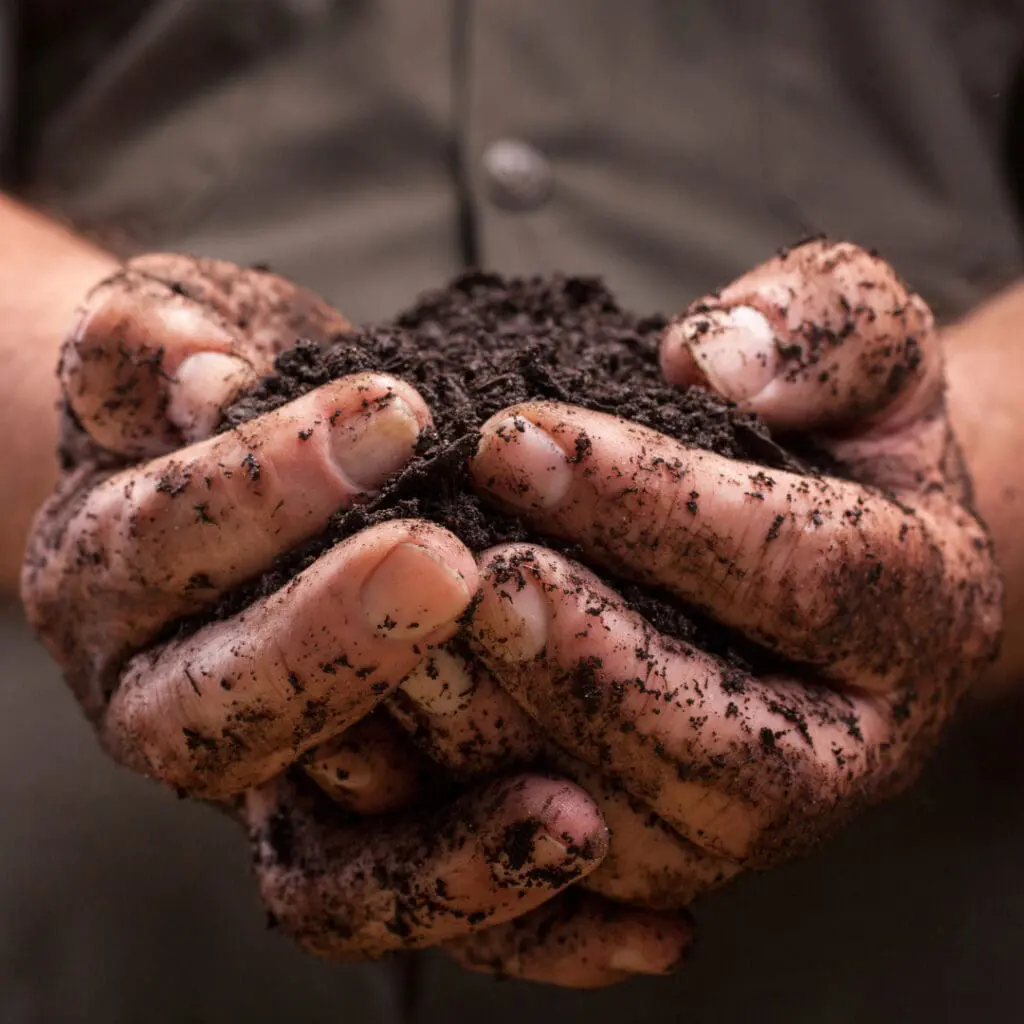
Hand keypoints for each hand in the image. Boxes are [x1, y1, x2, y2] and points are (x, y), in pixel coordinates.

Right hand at [21, 254, 688, 974]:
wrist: (219, 474)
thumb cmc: (207, 394)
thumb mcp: (165, 339)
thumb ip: (153, 349)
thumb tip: (192, 369)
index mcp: (112, 581)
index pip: (159, 547)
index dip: (262, 486)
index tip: (392, 413)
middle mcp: (172, 706)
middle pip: (223, 723)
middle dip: (336, 648)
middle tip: (451, 570)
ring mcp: (272, 789)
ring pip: (327, 876)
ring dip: (450, 856)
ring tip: (577, 814)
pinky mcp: (362, 837)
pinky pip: (430, 912)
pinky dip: (534, 932)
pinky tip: (654, 923)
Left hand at [457, 240, 999, 873]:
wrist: (824, 537)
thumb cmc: (832, 431)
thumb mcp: (861, 347)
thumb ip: (822, 327)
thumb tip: (714, 360)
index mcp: (923, 612)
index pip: (803, 571)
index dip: (657, 507)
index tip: (514, 438)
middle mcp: (854, 748)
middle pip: (739, 756)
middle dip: (595, 665)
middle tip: (476, 575)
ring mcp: (762, 817)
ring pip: (650, 836)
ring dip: (526, 750)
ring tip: (417, 651)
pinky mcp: (674, 846)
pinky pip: (577, 868)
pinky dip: (485, 812)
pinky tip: (406, 721)